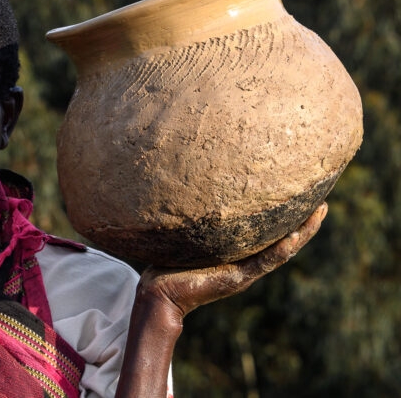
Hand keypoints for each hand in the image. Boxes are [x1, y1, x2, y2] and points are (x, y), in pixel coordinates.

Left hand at [139, 202, 327, 320]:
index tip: (304, 196)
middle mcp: (246, 262)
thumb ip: (197, 221)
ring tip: (319, 214)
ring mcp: (244, 272)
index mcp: (238, 253)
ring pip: (282, 251)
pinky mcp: (236, 279)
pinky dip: (280, 251)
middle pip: (285, 241)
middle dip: (305, 224)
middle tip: (323, 203)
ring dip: (303, 234)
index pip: (269, 233)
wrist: (159, 293)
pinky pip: (263, 263)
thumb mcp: (189, 237)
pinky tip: (294, 238)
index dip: (288, 217)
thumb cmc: (169, 263)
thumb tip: (190, 190)